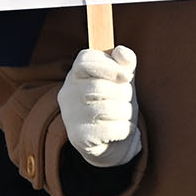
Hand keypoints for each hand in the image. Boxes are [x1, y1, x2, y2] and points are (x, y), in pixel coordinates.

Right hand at [60, 45, 138, 165]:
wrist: (111, 141)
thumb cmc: (116, 103)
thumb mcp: (122, 79)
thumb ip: (124, 62)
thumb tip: (122, 54)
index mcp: (75, 75)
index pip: (85, 61)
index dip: (110, 66)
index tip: (128, 76)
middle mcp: (67, 94)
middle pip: (98, 86)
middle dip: (123, 93)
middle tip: (127, 100)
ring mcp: (70, 116)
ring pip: (107, 108)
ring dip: (125, 112)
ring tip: (123, 115)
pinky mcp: (79, 137)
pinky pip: (109, 129)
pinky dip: (123, 129)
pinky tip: (120, 130)